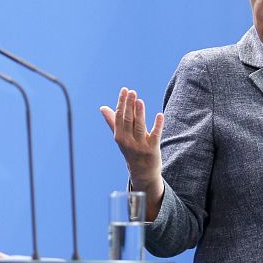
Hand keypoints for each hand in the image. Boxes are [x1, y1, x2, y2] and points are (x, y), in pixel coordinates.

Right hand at [100, 88, 164, 214]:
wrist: (142, 172)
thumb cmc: (131, 150)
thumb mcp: (121, 137)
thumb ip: (113, 121)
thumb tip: (103, 107)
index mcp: (119, 136)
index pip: (119, 117)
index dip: (121, 103)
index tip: (124, 90)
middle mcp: (128, 141)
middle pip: (128, 120)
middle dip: (129, 105)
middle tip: (132, 91)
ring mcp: (140, 146)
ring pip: (140, 127)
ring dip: (140, 113)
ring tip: (139, 100)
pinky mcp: (152, 150)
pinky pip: (155, 136)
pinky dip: (157, 125)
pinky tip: (159, 115)